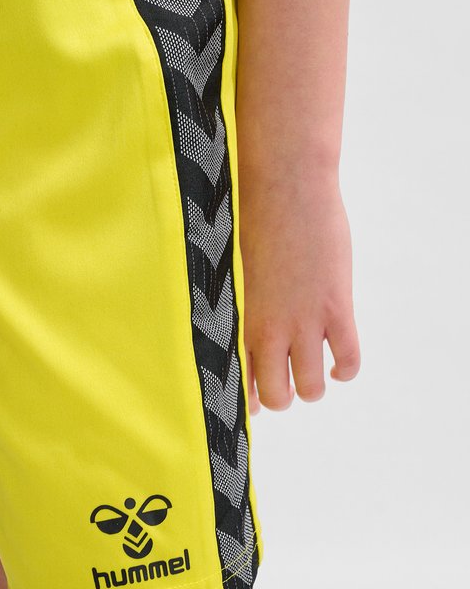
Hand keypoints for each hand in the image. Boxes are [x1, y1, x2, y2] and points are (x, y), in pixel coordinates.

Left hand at [238, 172, 360, 412]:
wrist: (286, 187)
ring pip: (312, 387)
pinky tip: (340, 365)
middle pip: (277, 394)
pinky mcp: (336, 308)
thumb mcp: (239, 266)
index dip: (250, 398)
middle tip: (288, 385)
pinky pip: (348, 359)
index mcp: (240, 318)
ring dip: (314, 388)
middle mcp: (270, 329)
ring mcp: (305, 322)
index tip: (254, 401)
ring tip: (316, 375)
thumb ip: (245, 300)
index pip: (240, 378)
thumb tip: (249, 317)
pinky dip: (346, 370)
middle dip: (284, 397)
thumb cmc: (254, 217)